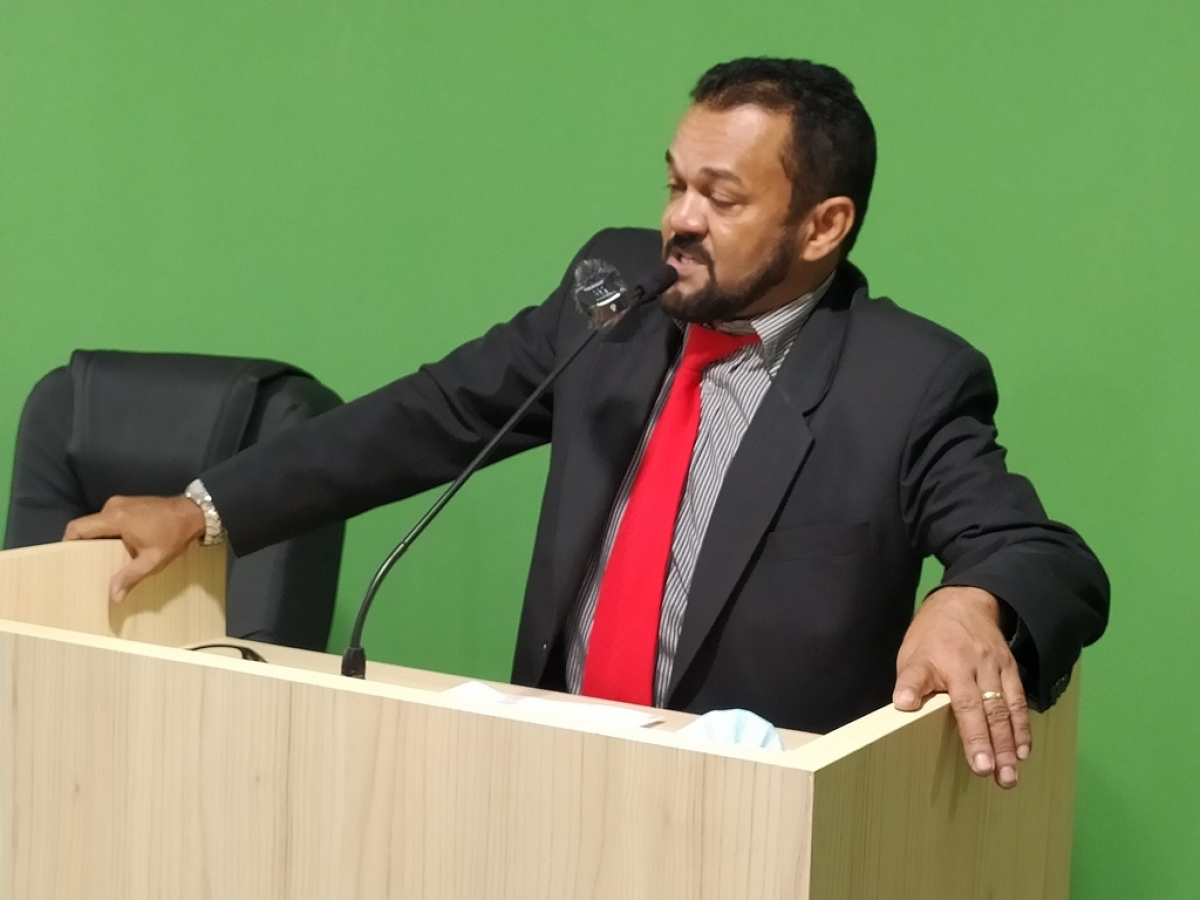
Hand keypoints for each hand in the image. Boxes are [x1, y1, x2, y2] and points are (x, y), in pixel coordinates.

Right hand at [63, 495, 205, 602]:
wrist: (195, 512)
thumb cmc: (173, 535)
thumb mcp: (152, 560)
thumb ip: (130, 577)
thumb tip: (113, 597)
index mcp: (114, 517)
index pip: (78, 527)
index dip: (67, 542)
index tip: (67, 558)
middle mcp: (113, 506)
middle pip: (87, 525)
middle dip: (83, 544)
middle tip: (85, 563)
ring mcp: (122, 502)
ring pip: (99, 522)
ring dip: (98, 538)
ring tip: (101, 558)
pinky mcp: (130, 503)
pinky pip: (110, 518)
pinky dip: (109, 531)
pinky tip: (117, 546)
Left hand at [892, 586, 1030, 788]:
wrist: (965, 602)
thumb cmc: (932, 635)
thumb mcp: (912, 653)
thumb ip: (910, 680)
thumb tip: (902, 705)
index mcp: (951, 664)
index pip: (963, 705)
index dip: (972, 735)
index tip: (979, 765)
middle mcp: (978, 668)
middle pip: (989, 712)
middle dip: (996, 747)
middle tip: (1000, 778)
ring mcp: (997, 668)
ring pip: (1007, 710)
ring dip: (1011, 744)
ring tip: (1011, 774)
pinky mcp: (1011, 669)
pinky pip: (1019, 700)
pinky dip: (1022, 727)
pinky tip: (1022, 751)